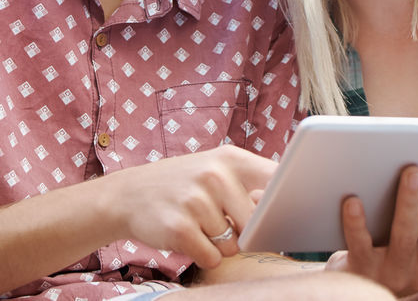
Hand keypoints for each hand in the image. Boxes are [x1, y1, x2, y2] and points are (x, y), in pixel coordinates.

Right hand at [102, 145, 276, 268]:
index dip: (287, 202)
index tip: (289, 213)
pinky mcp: (179, 228)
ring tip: (196, 223)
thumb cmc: (183, 185)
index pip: (278, 181)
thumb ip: (251, 186)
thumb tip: (285, 214)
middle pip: (257, 224)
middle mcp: (214, 175)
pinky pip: (212, 258)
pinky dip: (202, 255)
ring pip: (233, 245)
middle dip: (243, 232)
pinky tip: (186, 236)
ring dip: (218, 244)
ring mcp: (196, 201)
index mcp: (230, 158)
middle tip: (219, 218)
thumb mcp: (216, 170)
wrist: (128, 194)